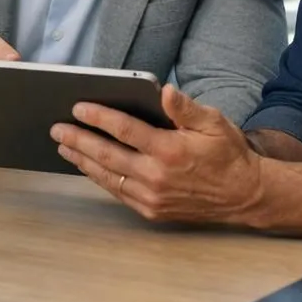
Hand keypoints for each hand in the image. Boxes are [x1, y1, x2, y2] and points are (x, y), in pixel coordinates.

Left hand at [49, 84, 264, 225]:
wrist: (245, 196)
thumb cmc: (228, 155)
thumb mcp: (214, 123)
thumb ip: (185, 108)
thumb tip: (164, 90)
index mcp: (170, 150)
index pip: (124, 130)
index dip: (98, 117)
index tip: (78, 108)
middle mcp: (156, 176)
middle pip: (107, 155)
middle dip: (78, 140)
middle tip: (57, 129)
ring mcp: (152, 197)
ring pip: (108, 176)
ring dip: (82, 160)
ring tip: (64, 146)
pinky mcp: (152, 210)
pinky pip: (118, 192)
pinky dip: (100, 178)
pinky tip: (88, 166)